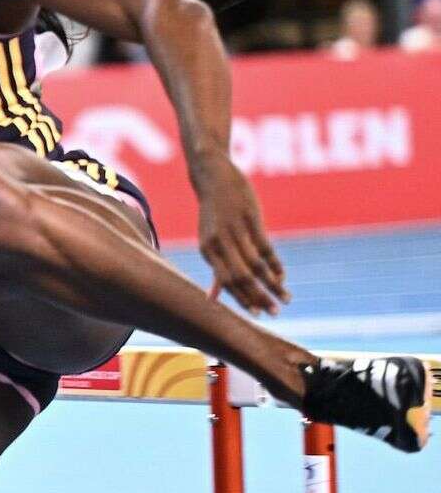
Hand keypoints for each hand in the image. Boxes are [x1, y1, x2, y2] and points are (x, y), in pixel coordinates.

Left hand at [193, 153, 286, 314]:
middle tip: (275, 314)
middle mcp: (218, 243)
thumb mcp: (209, 241)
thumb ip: (216, 269)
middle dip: (259, 298)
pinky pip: (265, 246)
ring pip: (256, 265)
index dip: (243, 299)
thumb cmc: (213, 214)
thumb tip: (213, 299)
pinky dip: (276, 263)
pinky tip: (283, 276)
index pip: (226, 282)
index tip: (258, 315)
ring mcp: (234, 230)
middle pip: (241, 277)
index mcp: (207, 250)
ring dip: (273, 284)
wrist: (213, 177)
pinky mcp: (250, 218)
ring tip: (286, 298)